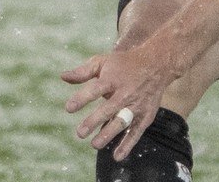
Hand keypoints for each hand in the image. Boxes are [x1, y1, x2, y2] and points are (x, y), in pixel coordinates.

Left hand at [62, 42, 176, 160]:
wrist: (156, 64)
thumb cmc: (123, 64)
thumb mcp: (103, 61)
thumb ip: (83, 72)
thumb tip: (63, 77)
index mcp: (112, 79)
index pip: (95, 89)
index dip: (82, 98)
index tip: (69, 108)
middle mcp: (125, 93)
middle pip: (108, 108)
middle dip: (94, 121)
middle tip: (80, 133)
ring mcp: (136, 106)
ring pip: (122, 122)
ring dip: (108, 134)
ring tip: (95, 144)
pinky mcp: (145, 116)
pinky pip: (136, 132)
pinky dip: (127, 144)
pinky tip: (116, 156)